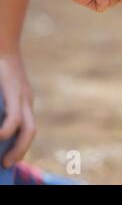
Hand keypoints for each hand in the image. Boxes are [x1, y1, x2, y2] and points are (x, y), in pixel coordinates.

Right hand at [0, 52, 34, 167]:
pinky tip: (1, 137)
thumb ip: (2, 108)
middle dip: (20, 152)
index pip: (26, 127)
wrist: (2, 44)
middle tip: (8, 165)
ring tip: (5, 161)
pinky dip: (9, 129)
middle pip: (30, 132)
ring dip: (18, 148)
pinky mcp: (14, 91)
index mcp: (22, 101)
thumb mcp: (1, 92)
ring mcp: (22, 97)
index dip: (21, 145)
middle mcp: (26, 101)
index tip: (11, 160)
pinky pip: (15, 115)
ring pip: (27, 128)